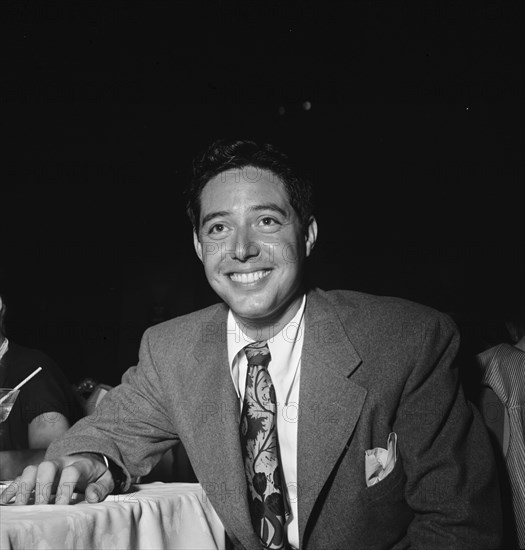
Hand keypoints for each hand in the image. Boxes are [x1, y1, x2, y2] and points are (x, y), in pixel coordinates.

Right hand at [0, 453, 114, 504]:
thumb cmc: (95, 474)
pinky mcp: (36, 474)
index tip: (63, 506)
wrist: (86, 458)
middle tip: (42, 507)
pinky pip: (20, 477)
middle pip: (47, 467)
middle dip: (43, 487)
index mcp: (79, 464)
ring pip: (31, 470)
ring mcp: (46, 467)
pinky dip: (12, 489)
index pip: (71, 472)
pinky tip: (6, 501)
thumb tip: (92, 497)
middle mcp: (60, 463)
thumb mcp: (106, 479)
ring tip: (23, 508)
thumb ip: (102, 488)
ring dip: (25, 488)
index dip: (66, 488)